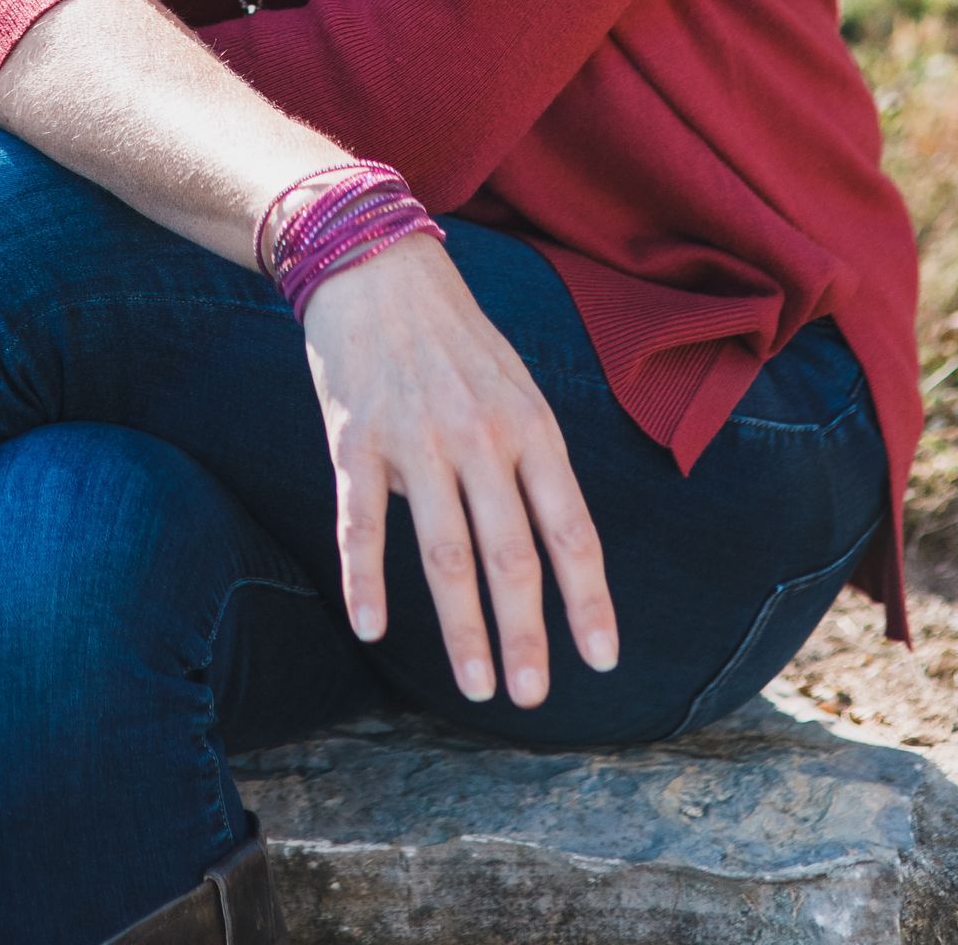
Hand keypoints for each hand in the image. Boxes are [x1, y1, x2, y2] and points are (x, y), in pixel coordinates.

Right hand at [300, 233, 618, 708]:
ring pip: (445, 552)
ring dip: (462, 628)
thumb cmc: (453, 335)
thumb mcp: (513, 384)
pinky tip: (372, 628)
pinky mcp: (355, 438)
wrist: (374, 262)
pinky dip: (365, 579)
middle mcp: (479, 436)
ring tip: (477, 687)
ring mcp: (416, 438)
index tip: (601, 660)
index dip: (588, 599)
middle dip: (527, 633)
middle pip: (511, 554)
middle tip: (533, 696)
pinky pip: (361, 522)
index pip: (570, 528)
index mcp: (529, 424)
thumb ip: (526, 462)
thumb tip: (536, 548)